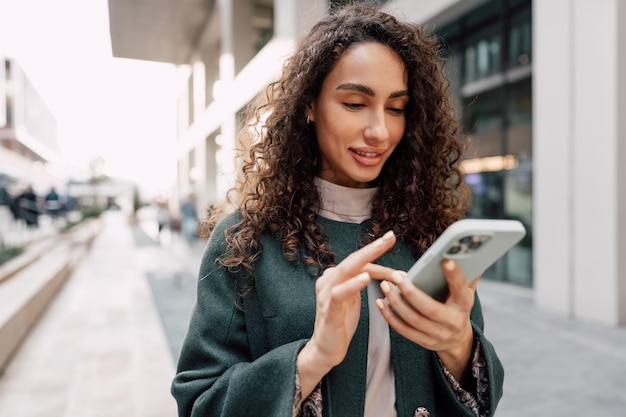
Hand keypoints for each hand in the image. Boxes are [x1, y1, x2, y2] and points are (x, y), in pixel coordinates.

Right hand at [297, 230, 400, 395]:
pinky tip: (365, 278)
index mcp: (336, 277)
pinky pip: (338, 293)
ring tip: (381, 247)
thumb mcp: (354, 298)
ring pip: (346, 270)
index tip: (392, 242)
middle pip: (353, 259)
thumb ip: (361, 282)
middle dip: (373, 247)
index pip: (359, 261)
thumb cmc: (341, 322)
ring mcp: (326, 294)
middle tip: (390, 236)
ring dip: (365, 258)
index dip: (377, 254)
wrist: (326, 349)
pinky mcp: (328, 309)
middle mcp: (329, 280)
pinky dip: (352, 284)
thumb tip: (385, 272)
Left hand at [376, 259, 477, 381]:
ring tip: (385, 285)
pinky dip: (390, 316)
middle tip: (395, 275)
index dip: (454, 275)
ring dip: (396, 302)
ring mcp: (438, 334)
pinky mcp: (424, 342)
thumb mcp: (466, 291)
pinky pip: (404, 330)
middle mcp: (452, 321)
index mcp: (464, 304)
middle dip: (410, 292)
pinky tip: (381, 303)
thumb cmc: (458, 306)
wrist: (458, 339)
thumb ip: (466, 273)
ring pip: (413, 319)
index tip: (444, 260)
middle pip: (429, 308)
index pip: (460, 289)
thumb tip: (470, 251)